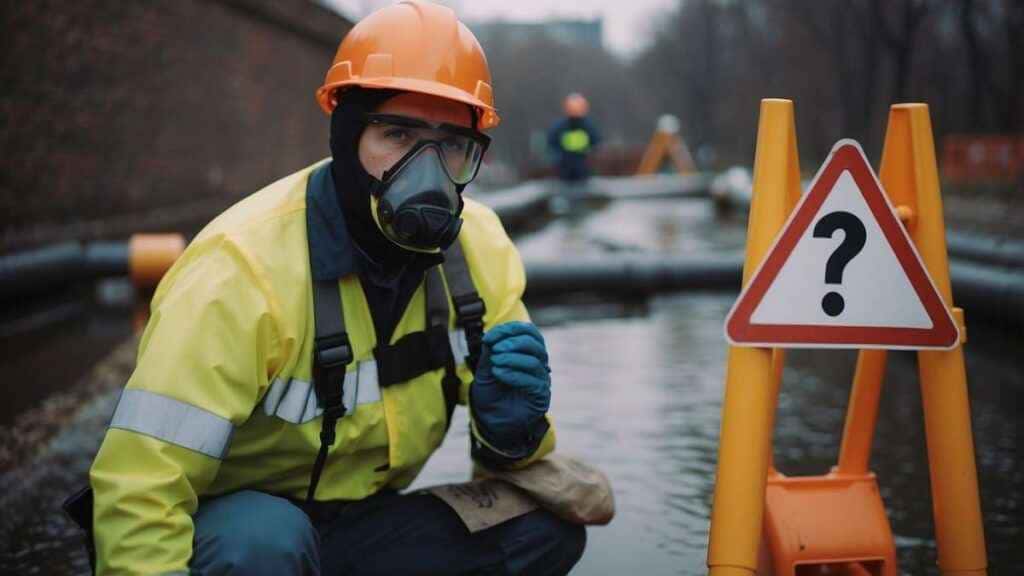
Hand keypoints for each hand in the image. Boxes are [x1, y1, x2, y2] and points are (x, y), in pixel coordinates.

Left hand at [471, 322, 550, 453]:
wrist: (491, 421)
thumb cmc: (491, 393)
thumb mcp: (486, 368)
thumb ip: (491, 351)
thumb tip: (493, 336)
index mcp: (528, 352)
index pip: (529, 332)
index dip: (510, 330)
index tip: (488, 338)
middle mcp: (538, 364)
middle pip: (535, 343)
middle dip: (512, 342)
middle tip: (495, 349)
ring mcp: (541, 380)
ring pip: (534, 361)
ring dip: (512, 358)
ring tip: (495, 363)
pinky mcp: (541, 396)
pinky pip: (533, 381)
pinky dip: (514, 374)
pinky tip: (499, 374)